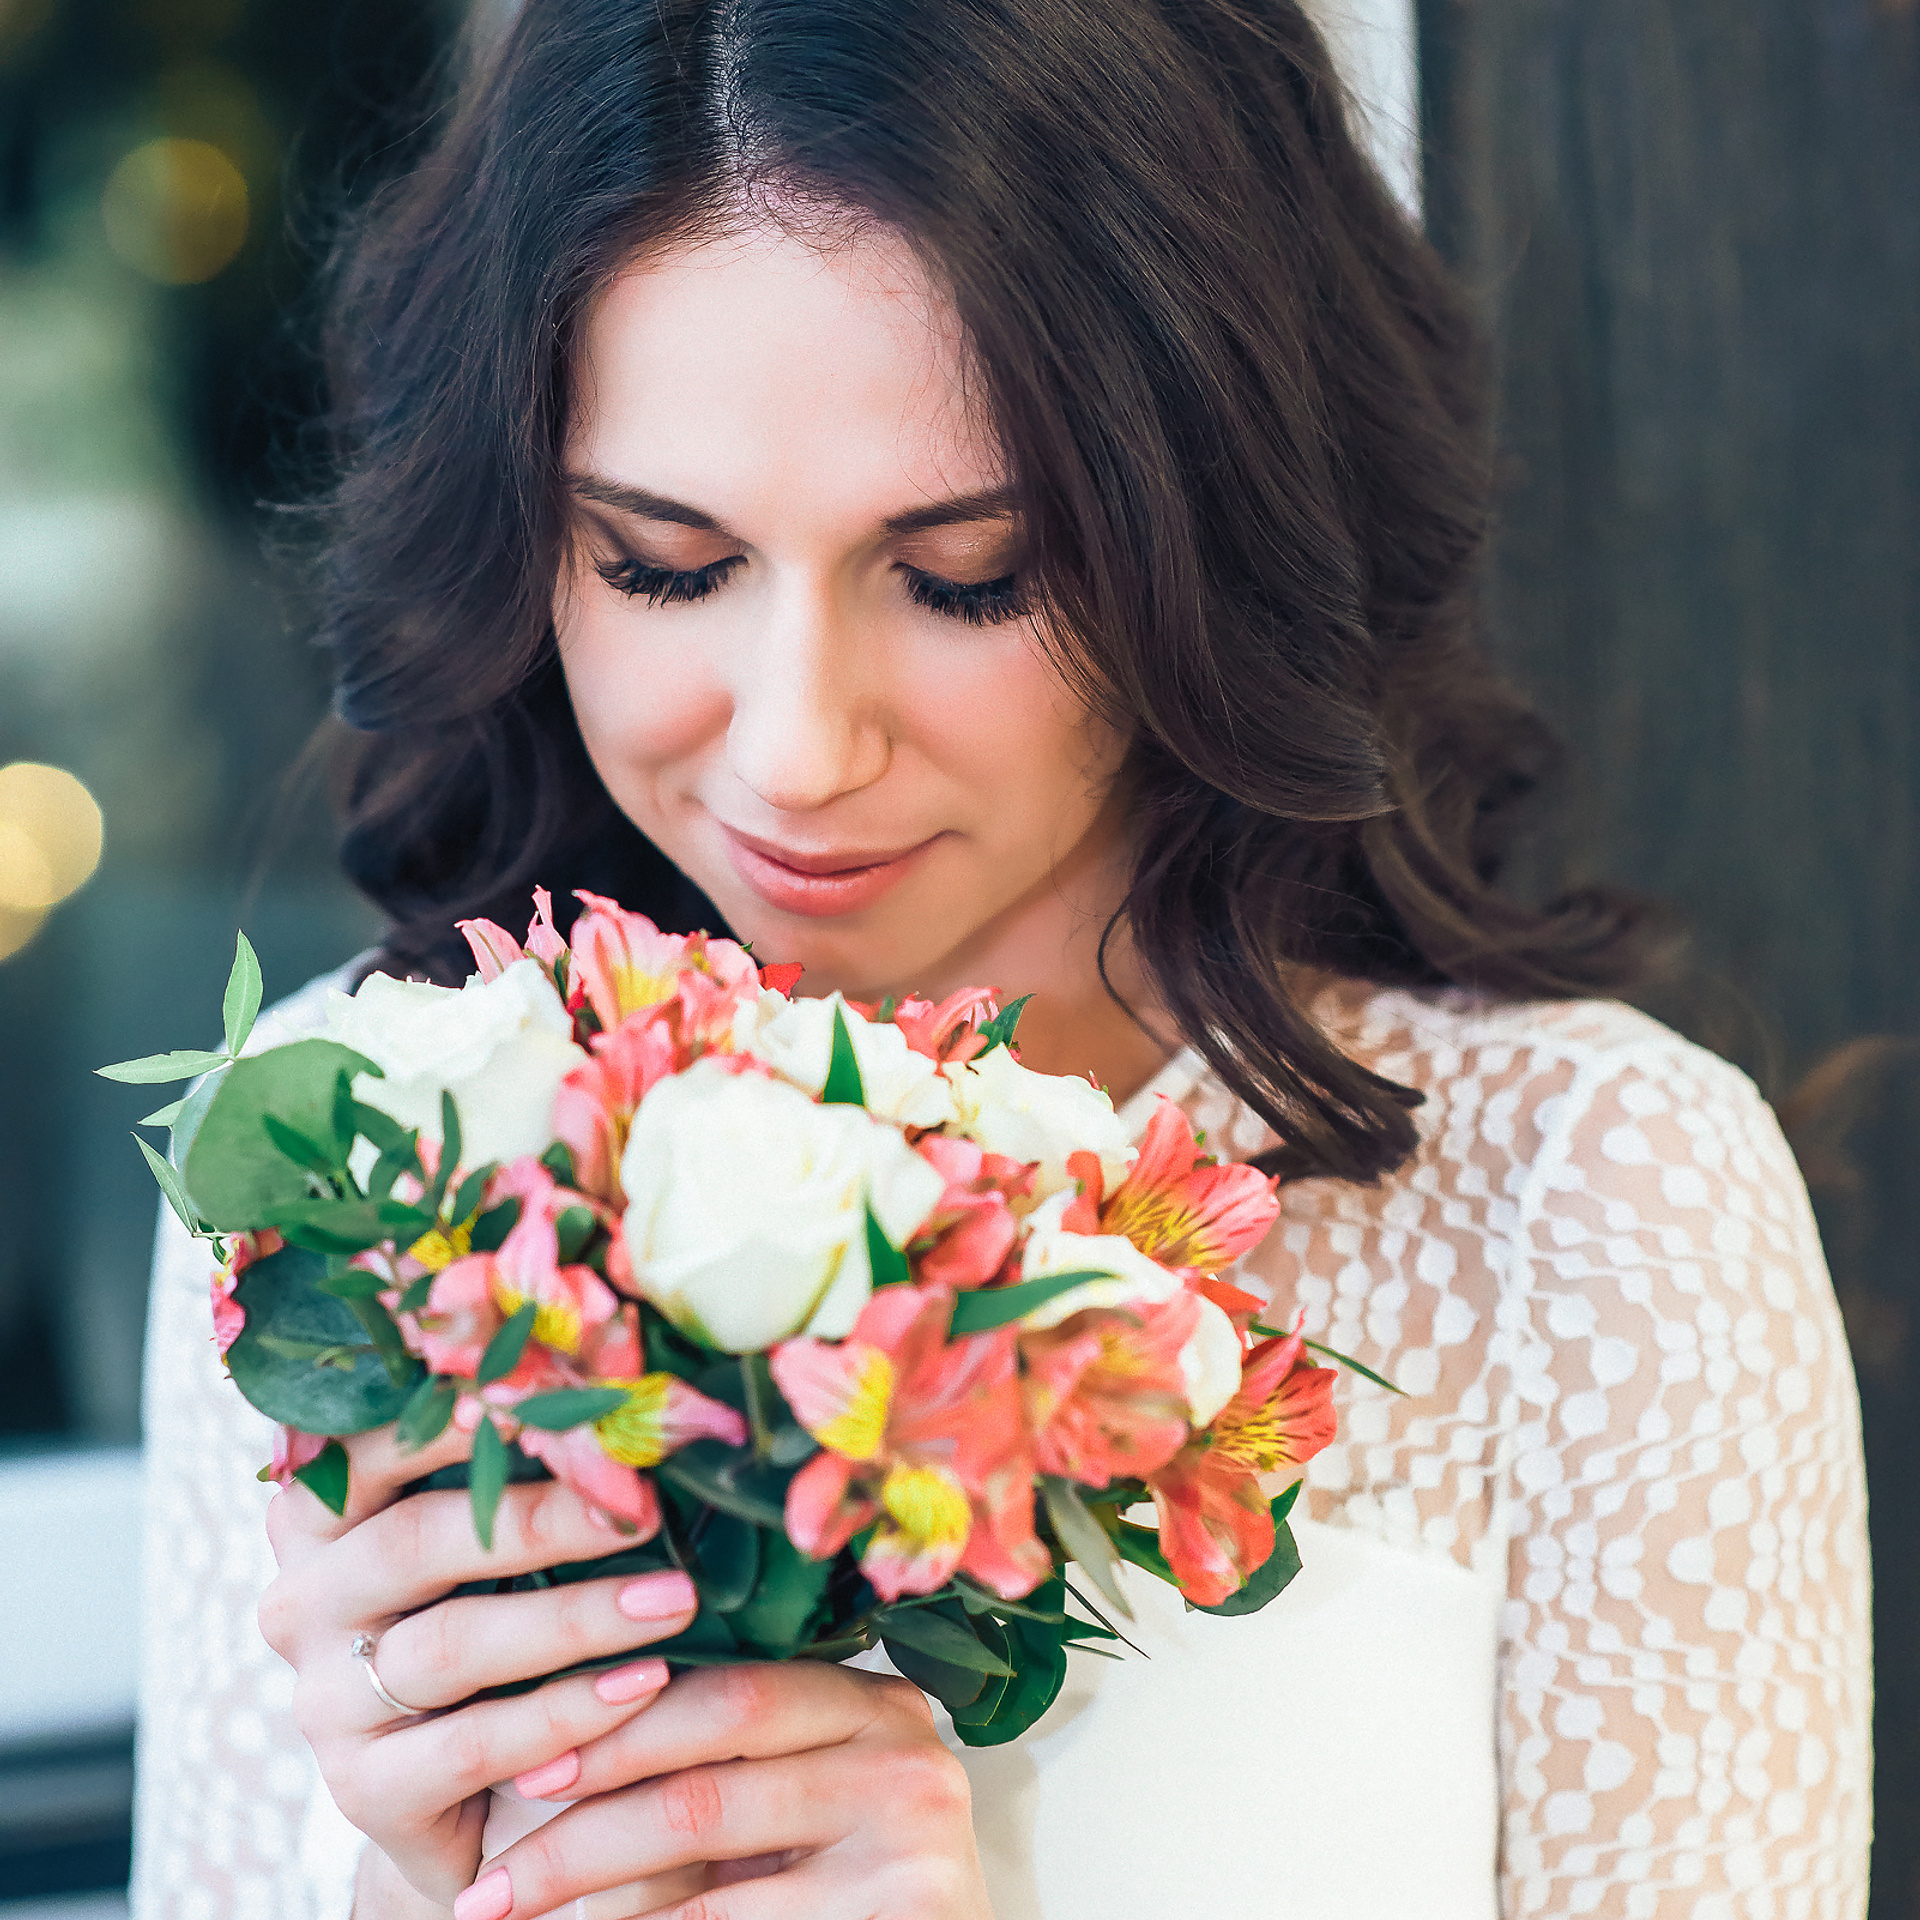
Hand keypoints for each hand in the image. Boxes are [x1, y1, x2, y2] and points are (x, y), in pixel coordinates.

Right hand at [257, 1421, 700, 1910]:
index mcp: (322, 1516)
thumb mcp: (494, 1544)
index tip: (557, 1398)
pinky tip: (645, 1684)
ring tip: (675, 1600)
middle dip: (539, 1518)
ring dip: (576, 1617)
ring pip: (452, 1643)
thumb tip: (625, 1408)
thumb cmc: (501, 1623)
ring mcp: (325, 1701)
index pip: (372, 1447)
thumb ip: (520, 1474)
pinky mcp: (363, 1790)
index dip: (457, 1422)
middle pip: (415, 1540)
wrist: (479, 1798)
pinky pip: (474, 1743)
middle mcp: (304, 1601)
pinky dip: (569, 1710)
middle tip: (643, 1506)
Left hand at [464, 1659, 993, 1918]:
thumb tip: (559, 1732)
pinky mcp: (911, 1911)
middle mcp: (906, 1749)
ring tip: (502, 1907)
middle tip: (491, 1868)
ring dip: (584, 1879)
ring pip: (705, 1843)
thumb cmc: (837, 1897)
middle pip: (711, 1756)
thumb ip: (722, 1761)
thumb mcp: (792, 1813)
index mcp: (875, 1700)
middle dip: (586, 1811)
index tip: (525, 1763)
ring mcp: (916, 1835)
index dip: (619, 1721)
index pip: (729, 1685)